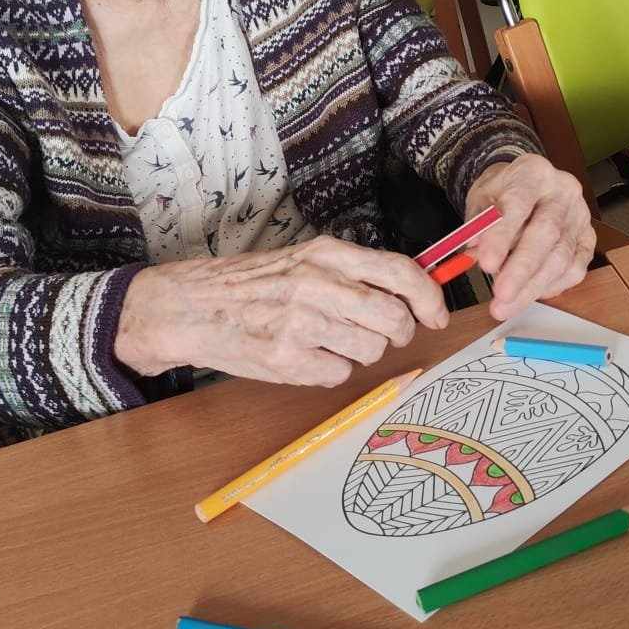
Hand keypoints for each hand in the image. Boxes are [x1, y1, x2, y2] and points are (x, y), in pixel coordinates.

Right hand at [113, 236, 446, 385]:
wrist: (191, 306)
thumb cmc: (253, 285)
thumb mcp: (304, 259)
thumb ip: (353, 272)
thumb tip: (412, 294)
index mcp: (327, 254)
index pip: (401, 273)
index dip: (430, 298)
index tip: (437, 316)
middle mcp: (318, 284)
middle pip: (394, 319)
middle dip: (398, 333)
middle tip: (382, 335)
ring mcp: (302, 322)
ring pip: (371, 351)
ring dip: (359, 352)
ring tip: (328, 340)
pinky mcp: (287, 358)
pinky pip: (339, 373)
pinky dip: (329, 370)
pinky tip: (305, 355)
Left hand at [464, 156, 593, 319]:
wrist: (526, 186)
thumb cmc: (503, 194)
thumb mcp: (481, 198)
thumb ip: (478, 223)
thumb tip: (476, 251)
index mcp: (533, 172)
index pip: (518, 204)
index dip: (502, 237)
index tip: (485, 264)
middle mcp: (563, 191)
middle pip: (547, 233)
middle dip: (521, 270)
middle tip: (500, 296)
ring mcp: (580, 215)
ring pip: (561, 257)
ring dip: (532, 287)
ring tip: (506, 305)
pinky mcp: (588, 238)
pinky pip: (575, 269)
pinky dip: (551, 286)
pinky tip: (531, 293)